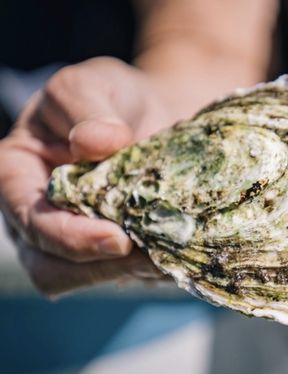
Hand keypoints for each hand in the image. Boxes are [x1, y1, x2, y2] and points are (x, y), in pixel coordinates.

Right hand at [0, 57, 170, 297]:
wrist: (156, 117)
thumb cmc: (113, 99)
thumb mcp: (94, 84)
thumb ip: (88, 109)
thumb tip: (97, 143)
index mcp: (16, 176)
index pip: (31, 223)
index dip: (71, 239)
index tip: (119, 239)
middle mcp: (36, 220)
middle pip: (52, 271)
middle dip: (101, 268)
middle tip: (149, 257)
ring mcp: (72, 246)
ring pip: (90, 281)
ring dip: (131, 275)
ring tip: (169, 255)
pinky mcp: (109, 261)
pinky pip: (127, 279)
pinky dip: (152, 272)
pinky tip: (178, 253)